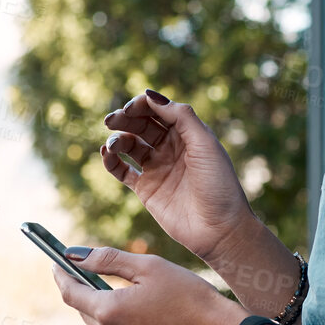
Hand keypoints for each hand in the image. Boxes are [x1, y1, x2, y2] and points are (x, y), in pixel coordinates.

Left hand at [54, 245, 249, 324]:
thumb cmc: (190, 296)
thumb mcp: (150, 267)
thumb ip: (107, 259)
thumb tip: (73, 255)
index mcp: (108, 311)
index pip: (71, 292)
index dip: (62, 276)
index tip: (57, 265)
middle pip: (89, 314)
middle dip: (95, 297)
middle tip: (112, 282)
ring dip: (117, 320)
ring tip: (147, 307)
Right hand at [98, 89, 254, 262]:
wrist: (219, 229)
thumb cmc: (218, 185)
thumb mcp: (205, 144)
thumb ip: (181, 117)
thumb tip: (151, 95)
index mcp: (188, 134)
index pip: (159, 110)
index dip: (143, 105)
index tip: (131, 108)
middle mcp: (171, 148)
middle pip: (142, 124)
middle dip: (125, 118)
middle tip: (111, 120)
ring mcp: (157, 168)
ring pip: (130, 145)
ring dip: (118, 140)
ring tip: (112, 145)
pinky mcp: (146, 189)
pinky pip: (122, 170)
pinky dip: (111, 161)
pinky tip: (106, 154)